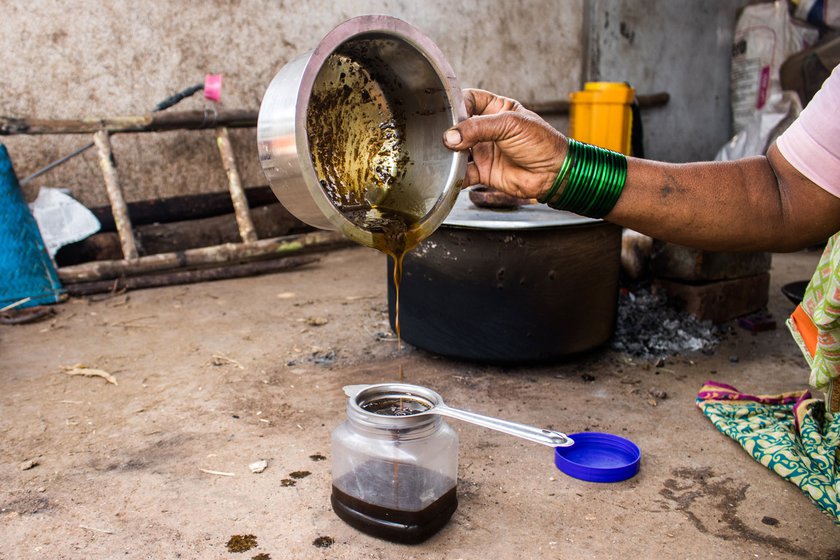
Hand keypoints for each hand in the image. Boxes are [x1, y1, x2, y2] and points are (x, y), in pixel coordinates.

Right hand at [443, 89, 565, 199]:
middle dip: (450, 131)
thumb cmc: (541, 143)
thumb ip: (478, 128)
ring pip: (458, 151)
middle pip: (459, 126)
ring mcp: (484, 151)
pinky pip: (463, 173)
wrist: (553, 173)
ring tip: (447, 154)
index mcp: (497, 109)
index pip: (470, 100)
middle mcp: (488, 130)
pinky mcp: (483, 172)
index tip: (448, 111)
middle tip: (446, 136)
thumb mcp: (510, 124)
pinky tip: (452, 173)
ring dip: (450, 153)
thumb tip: (451, 136)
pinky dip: (455, 175)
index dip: (458, 104)